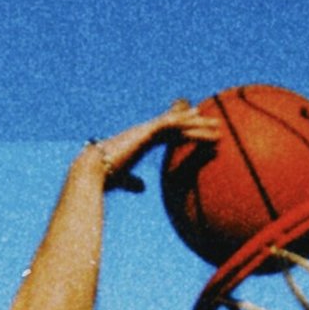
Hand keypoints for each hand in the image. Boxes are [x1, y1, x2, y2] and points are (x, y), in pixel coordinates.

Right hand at [94, 99, 220, 189]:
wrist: (91, 170)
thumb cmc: (104, 178)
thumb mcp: (124, 180)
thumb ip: (134, 182)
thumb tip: (143, 187)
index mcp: (140, 141)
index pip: (166, 134)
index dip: (182, 132)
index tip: (197, 131)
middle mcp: (144, 132)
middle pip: (176, 125)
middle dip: (195, 124)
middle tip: (214, 124)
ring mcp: (145, 130)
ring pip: (177, 123)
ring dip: (198, 123)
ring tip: (217, 125)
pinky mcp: (146, 132)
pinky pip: (171, 125)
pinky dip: (187, 124)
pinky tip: (201, 122)